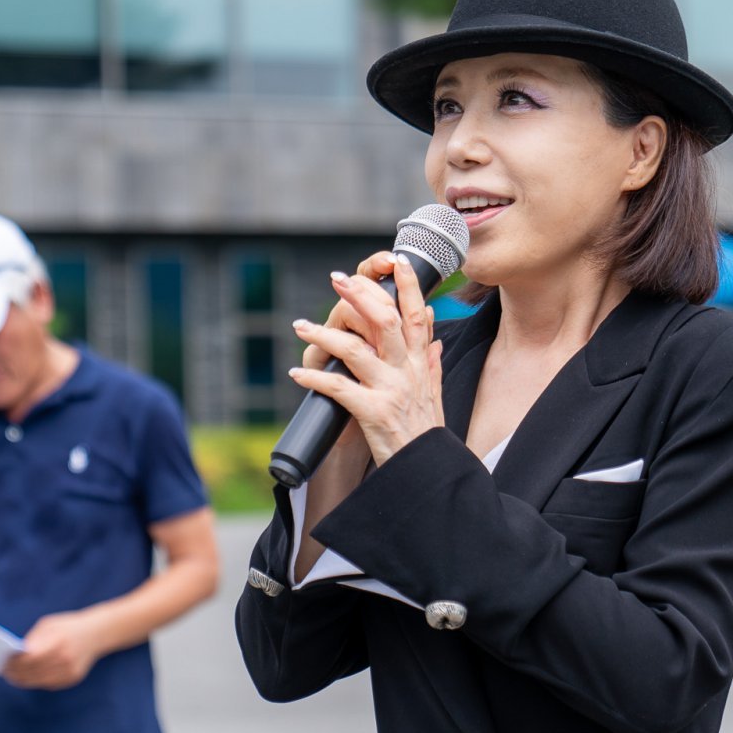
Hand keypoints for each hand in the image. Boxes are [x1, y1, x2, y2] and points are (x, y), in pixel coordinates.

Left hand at [4, 611, 104, 689]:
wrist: (97, 633)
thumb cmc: (67, 626)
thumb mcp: (48, 624)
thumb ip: (33, 639)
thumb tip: (15, 654)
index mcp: (57, 642)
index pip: (30, 658)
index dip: (15, 662)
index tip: (3, 662)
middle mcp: (65, 658)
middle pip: (33, 672)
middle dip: (16, 673)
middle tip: (4, 672)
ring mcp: (70, 671)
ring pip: (39, 681)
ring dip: (24, 680)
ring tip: (13, 676)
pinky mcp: (73, 679)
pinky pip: (49, 684)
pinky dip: (36, 681)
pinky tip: (27, 677)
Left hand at [290, 253, 443, 466]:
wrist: (426, 472)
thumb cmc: (425, 433)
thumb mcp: (434, 391)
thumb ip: (430, 357)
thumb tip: (431, 325)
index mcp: (420, 363)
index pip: (416, 315)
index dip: (407, 286)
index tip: (394, 261)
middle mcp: (408, 371)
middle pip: (385, 321)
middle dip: (361, 295)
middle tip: (337, 278)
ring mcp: (391, 391)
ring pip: (355, 350)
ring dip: (323, 335)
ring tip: (300, 326)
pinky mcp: (373, 412)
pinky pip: (338, 388)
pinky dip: (315, 379)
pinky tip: (297, 374)